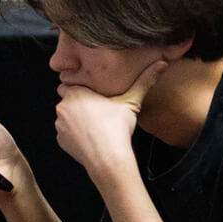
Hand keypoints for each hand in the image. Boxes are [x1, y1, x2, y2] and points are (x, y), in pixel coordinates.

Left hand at [55, 58, 168, 178]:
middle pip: (69, 100)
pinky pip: (66, 133)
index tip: (95, 96)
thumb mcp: (132, 101)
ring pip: (67, 117)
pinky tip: (91, 137)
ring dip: (76, 120)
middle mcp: (63, 107)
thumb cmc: (117, 128)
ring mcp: (59, 125)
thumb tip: (162, 63)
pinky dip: (75, 135)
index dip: (82, 89)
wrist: (108, 158)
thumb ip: (145, 80)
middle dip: (79, 104)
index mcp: (76, 93)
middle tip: (98, 111)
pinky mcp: (60, 140)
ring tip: (96, 126)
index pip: (70, 84)